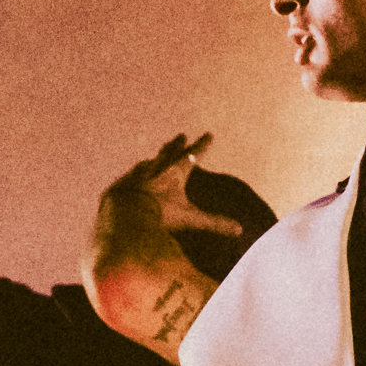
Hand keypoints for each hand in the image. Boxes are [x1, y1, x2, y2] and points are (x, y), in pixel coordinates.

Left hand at [112, 130, 239, 245]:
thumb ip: (214, 223)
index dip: (202, 146)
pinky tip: (137, 171)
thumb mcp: (190, 218)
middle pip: (170, 152)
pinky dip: (139, 170)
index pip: (194, 154)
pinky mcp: (125, 181)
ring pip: (152, 160)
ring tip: (160, 153)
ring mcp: (139, 172)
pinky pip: (135, 172)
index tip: (209, 135)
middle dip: (178, 145)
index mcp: (176, 171)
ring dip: (159, 156)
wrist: (125, 212)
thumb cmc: (160, 214)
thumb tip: (240, 230)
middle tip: (182, 136)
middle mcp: (158, 167)